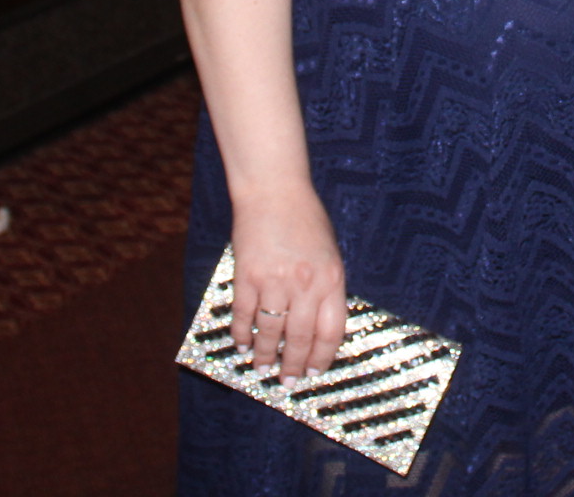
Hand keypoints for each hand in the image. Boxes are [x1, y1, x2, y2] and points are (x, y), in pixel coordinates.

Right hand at [226, 184, 348, 379]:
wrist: (274, 191)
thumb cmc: (305, 220)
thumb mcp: (330, 254)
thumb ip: (326, 288)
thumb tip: (318, 328)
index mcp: (331, 279)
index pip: (331, 331)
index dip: (322, 356)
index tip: (315, 371)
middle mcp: (305, 284)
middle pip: (299, 338)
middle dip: (293, 365)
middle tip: (287, 382)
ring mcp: (275, 280)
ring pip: (270, 331)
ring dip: (265, 355)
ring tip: (262, 369)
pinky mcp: (247, 275)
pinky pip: (244, 314)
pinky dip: (242, 333)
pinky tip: (241, 345)